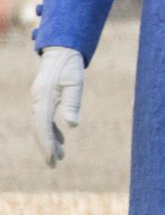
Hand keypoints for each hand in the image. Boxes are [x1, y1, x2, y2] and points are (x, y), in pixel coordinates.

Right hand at [31, 47, 84, 166]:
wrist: (62, 50)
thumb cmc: (70, 66)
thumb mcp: (75, 83)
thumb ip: (73, 103)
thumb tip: (72, 125)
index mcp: (44, 98)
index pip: (42, 126)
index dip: (46, 144)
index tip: (52, 160)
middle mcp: (38, 101)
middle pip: (39, 128)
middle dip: (45, 147)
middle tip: (54, 164)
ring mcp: (39, 100)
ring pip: (41, 125)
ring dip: (50, 140)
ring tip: (60, 156)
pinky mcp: (43, 99)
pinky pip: (45, 119)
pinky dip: (52, 130)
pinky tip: (62, 140)